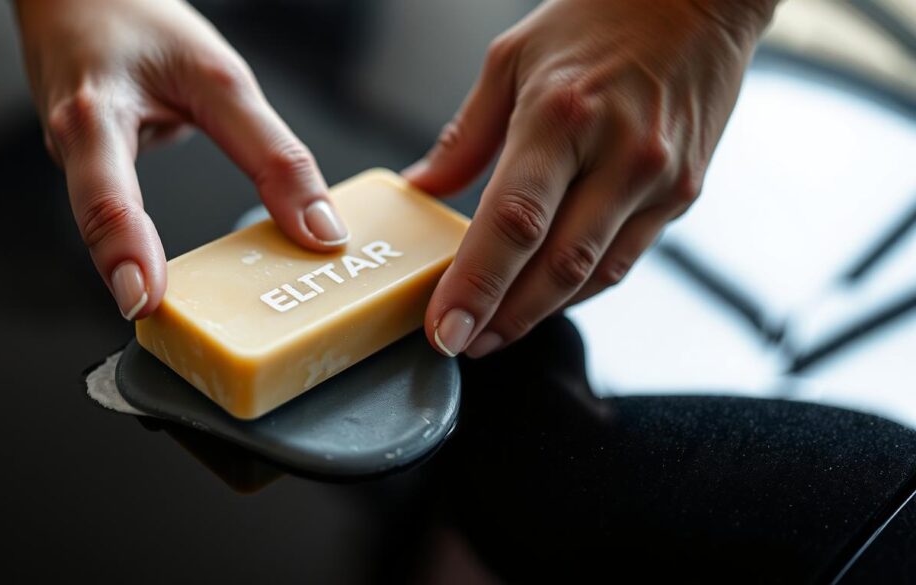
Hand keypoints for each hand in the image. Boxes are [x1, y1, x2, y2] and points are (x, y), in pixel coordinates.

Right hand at [13, 0, 348, 319]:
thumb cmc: (138, 20)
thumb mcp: (221, 77)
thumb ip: (272, 154)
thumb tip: (319, 231)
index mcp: (97, 116)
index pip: (106, 196)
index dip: (124, 252)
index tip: (144, 300)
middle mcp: (72, 144)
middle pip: (96, 223)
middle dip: (129, 274)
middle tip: (164, 324)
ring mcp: (71, 159)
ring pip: (102, 225)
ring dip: (135, 264)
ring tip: (172, 310)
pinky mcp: (84, 166)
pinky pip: (113, 212)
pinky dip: (140, 243)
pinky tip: (164, 270)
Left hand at [404, 0, 775, 357]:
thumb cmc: (599, 18)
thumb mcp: (512, 58)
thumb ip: (466, 134)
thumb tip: (424, 187)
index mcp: (562, 115)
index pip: (513, 222)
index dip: (476, 286)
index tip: (443, 329)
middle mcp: (618, 154)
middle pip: (556, 265)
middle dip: (503, 317)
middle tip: (462, 343)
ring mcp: (658, 180)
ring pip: (595, 275)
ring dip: (541, 313)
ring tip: (494, 332)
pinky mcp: (684, 193)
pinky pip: (625, 259)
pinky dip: (581, 287)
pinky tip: (547, 298)